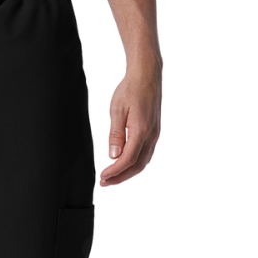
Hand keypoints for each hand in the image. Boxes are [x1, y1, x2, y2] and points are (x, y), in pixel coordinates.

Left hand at [99, 55, 160, 186]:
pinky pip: (146, 154)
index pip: (128, 159)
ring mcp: (154, 135)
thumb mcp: (117, 110)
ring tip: (112, 177)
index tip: (103, 177)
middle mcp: (151, 135)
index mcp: (141, 130)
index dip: (115, 171)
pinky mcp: (154, 133)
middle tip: (105, 182)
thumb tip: (113, 155)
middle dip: (121, 177)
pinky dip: (135, 164)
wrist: (147, 74)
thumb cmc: (131, 88)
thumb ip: (116, 134)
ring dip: (128, 172)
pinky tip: (125, 165)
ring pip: (143, 162)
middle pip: (137, 166)